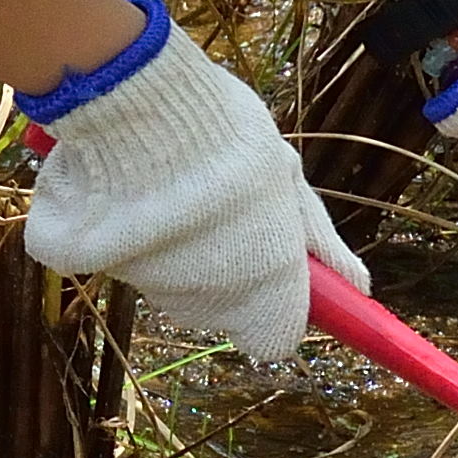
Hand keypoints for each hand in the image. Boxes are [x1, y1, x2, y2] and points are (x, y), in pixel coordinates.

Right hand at [17, 24, 356, 364]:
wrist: (145, 120)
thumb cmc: (233, 148)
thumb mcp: (290, 184)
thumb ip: (319, 242)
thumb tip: (360, 286)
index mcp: (264, 301)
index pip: (273, 336)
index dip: (275, 301)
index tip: (275, 262)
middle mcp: (206, 311)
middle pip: (220, 303)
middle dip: (224, 263)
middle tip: (222, 202)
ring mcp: (149, 289)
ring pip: (171, 277)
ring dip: (176, 242)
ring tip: (175, 181)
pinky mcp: (97, 265)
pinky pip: (123, 251)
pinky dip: (129, 225)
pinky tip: (132, 183)